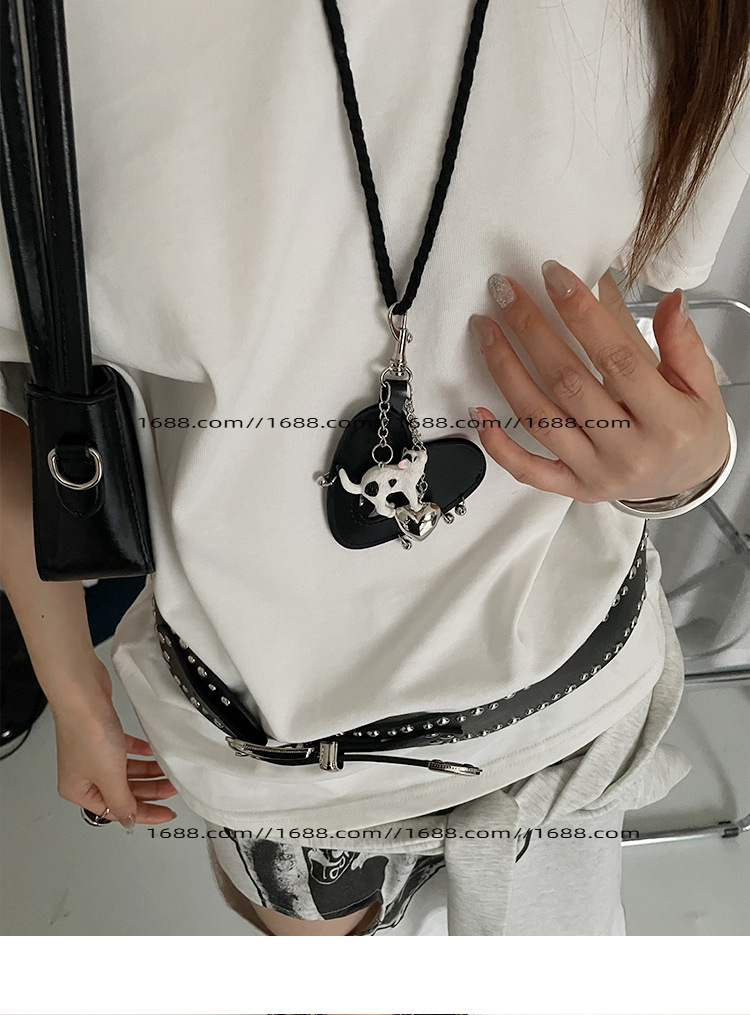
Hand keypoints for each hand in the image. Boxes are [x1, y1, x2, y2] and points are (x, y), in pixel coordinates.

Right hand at [52, 668, 177, 827]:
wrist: (83, 693)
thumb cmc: (88, 732)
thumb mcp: (110, 776)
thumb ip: (121, 801)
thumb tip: (127, 820)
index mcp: (78, 790)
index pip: (116, 810)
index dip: (144, 813)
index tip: (165, 813)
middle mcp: (82, 774)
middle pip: (122, 791)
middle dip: (149, 791)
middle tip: (171, 789)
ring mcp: (92, 754)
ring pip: (125, 771)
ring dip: (147, 772)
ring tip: (168, 772)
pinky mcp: (101, 735)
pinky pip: (124, 751)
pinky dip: (139, 754)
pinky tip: (152, 753)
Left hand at [468, 261, 729, 502]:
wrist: (688, 482)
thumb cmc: (690, 426)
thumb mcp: (702, 384)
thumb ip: (683, 343)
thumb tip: (670, 299)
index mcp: (667, 419)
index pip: (617, 358)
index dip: (582, 314)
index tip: (553, 275)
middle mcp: (627, 449)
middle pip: (567, 383)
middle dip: (531, 331)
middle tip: (505, 291)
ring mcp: (595, 472)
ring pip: (539, 419)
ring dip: (504, 371)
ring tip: (485, 329)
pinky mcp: (573, 488)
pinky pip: (527, 470)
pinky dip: (497, 444)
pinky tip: (476, 409)